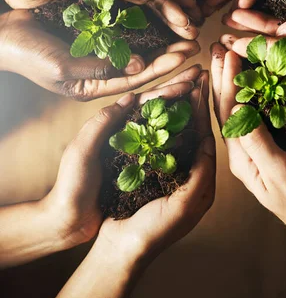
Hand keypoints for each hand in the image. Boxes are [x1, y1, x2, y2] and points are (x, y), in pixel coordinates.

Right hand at [0, 10, 199, 99]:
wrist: (3, 35)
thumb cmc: (27, 55)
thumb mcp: (62, 66)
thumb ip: (98, 66)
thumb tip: (139, 64)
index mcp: (95, 85)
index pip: (138, 78)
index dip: (164, 67)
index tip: (188, 56)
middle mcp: (101, 71)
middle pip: (144, 64)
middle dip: (170, 55)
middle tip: (196, 43)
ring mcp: (97, 54)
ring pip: (137, 47)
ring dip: (159, 38)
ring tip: (183, 29)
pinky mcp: (92, 36)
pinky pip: (122, 31)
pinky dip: (141, 24)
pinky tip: (157, 15)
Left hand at [45, 65, 204, 248]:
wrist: (68, 221)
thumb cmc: (72, 185)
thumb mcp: (82, 150)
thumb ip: (102, 122)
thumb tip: (131, 96)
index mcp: (111, 124)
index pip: (145, 100)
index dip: (169, 89)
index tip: (191, 79)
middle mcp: (125, 133)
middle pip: (158, 107)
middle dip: (181, 91)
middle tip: (203, 76)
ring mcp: (134, 151)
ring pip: (164, 125)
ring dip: (184, 111)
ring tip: (206, 98)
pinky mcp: (140, 169)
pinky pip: (164, 150)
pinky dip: (180, 139)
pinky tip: (196, 134)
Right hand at [96, 69, 214, 259]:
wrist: (121, 248)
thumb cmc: (154, 232)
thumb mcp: (183, 206)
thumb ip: (200, 176)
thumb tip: (211, 144)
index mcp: (202, 184)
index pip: (207, 140)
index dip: (206, 113)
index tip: (206, 86)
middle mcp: (189, 175)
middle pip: (195, 132)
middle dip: (197, 105)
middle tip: (199, 76)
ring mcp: (169, 172)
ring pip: (178, 133)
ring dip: (180, 109)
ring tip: (183, 83)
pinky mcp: (150, 171)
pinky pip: (160, 142)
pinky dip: (161, 122)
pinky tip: (158, 105)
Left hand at [210, 39, 285, 238]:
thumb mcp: (282, 172)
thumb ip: (258, 142)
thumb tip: (238, 109)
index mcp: (241, 158)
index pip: (226, 112)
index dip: (226, 82)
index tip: (226, 55)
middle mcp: (243, 153)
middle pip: (226, 108)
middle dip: (221, 77)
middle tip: (217, 49)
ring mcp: (255, 151)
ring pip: (238, 110)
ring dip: (233, 84)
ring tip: (228, 59)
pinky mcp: (269, 150)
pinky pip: (254, 116)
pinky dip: (251, 95)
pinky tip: (253, 84)